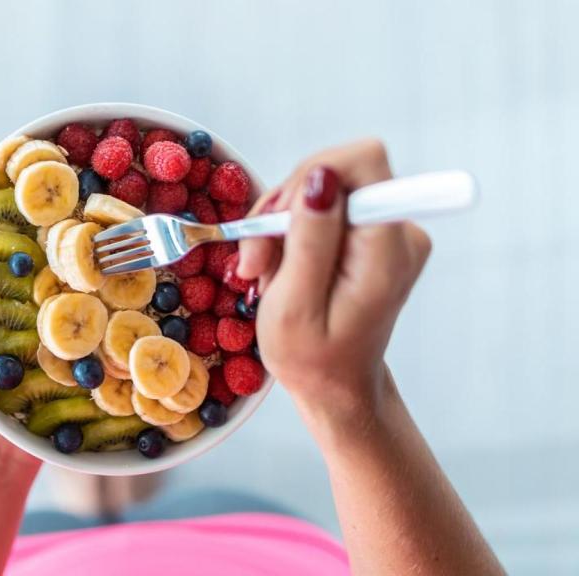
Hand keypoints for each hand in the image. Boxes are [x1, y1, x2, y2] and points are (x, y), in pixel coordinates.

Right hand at [237, 140, 431, 421]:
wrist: (337, 385)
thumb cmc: (312, 358)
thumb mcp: (294, 306)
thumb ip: (310, 239)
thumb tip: (322, 177)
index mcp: (388, 249)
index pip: (363, 160)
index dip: (309, 177)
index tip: (275, 224)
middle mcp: (400, 229)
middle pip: (336, 172)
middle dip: (285, 208)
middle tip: (256, 260)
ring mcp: (388, 230)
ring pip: (323, 187)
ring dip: (282, 223)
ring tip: (265, 270)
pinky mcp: (372, 233)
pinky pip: (325, 206)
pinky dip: (292, 230)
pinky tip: (281, 267)